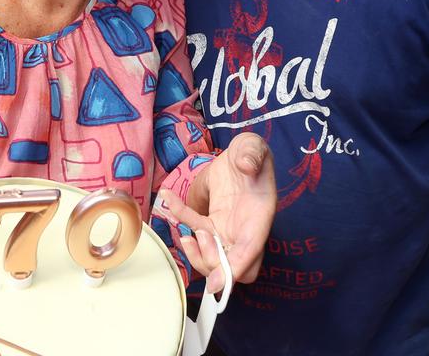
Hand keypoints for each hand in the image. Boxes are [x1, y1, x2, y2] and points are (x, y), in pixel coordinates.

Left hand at [163, 132, 275, 292]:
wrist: (241, 155)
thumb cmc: (250, 153)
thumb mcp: (254, 146)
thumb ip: (253, 153)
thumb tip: (245, 164)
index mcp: (260, 216)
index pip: (251, 250)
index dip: (235, 268)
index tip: (218, 282)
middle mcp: (246, 230)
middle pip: (233, 267)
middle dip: (213, 264)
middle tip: (199, 237)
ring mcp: (228, 230)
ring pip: (214, 259)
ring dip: (197, 254)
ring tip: (187, 234)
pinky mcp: (213, 223)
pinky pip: (195, 230)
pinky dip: (180, 219)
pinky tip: (168, 196)